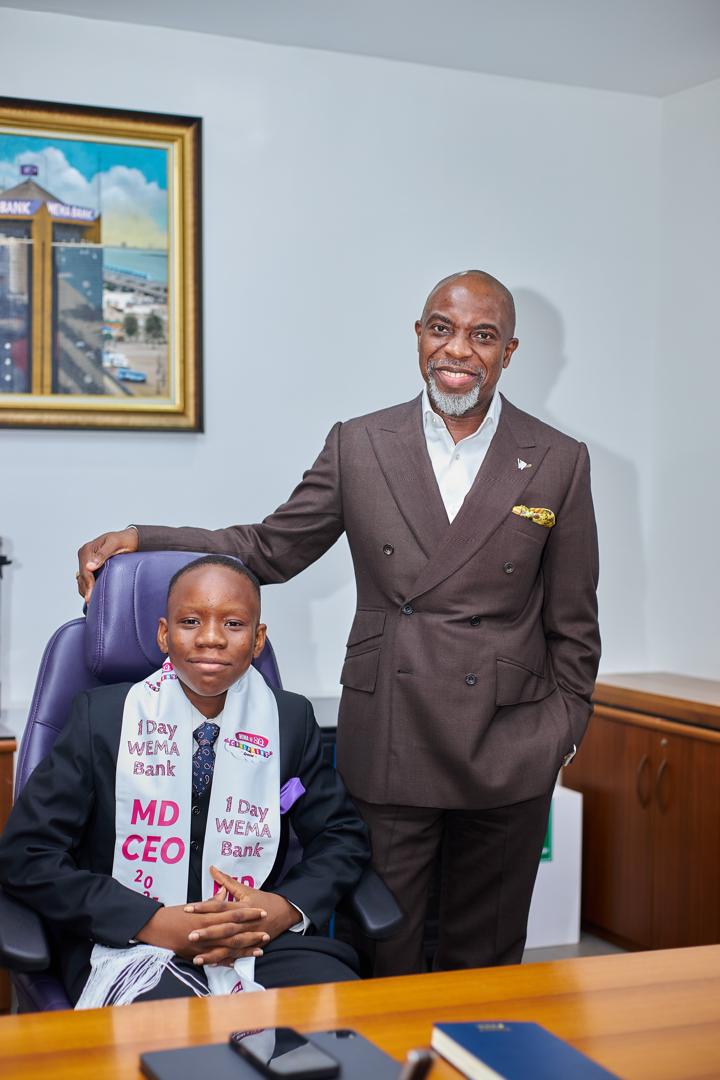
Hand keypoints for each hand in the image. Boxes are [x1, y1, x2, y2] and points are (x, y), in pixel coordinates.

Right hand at [76, 528, 138, 601]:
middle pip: (82, 577)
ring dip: (85, 590)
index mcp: (87, 549)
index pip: (85, 571)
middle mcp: (84, 555)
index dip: (88, 584)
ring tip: (91, 603)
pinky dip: (87, 587)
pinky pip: (85, 579)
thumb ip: (102, 555)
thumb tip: (89, 567)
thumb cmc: (123, 540)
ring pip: (81, 580)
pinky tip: (92, 595)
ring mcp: (86, 561)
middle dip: (86, 590)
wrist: (129, 539)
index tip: (90, 597)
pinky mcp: (89, 566)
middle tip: (91, 604)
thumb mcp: (114, 544)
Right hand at [135, 901, 268, 965]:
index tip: (262, 911)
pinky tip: (239, 961)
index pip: (233, 913)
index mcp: (208, 915)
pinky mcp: (197, 955)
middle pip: (235, 932)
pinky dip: (228, 960)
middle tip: (267, 933)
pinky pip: (216, 959)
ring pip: (229, 948)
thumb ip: (211, 901)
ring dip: (245, 948)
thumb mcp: (194, 905)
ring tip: (260, 949)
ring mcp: (203, 945)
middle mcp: (208, 930)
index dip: (249, 913)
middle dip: (252, 932)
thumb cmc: (174, 914)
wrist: (155, 927)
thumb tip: (223, 892)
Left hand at [182, 866, 301, 957]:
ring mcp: (249, 936)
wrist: (286, 912)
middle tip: (190, 935)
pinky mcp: (252, 946)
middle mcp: (245, 923)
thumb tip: (212, 869)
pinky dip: (225, 960)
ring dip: (213, 952)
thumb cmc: (264, 900)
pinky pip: (236, 955)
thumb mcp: (246, 889)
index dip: (204, 907)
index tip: (188, 909)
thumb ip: (227, 881)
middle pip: (224, 928)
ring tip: (196, 957)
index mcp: (242, 907)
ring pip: (229, 945)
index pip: (221, 906)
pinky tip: (211, 963)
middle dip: (207, 933)